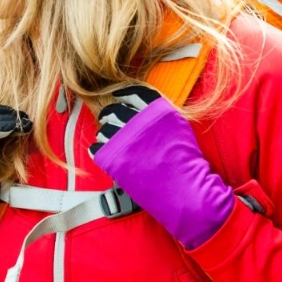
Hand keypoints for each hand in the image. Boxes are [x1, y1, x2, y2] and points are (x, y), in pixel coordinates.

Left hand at [90, 85, 234, 249]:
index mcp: (156, 110)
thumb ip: (159, 113)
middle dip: (110, 114)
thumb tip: (139, 107)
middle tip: (110, 120)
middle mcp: (138, 121)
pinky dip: (99, 150)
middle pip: (114, 110)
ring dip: (106, 134)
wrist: (185, 188)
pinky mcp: (113, 159)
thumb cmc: (186, 160)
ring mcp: (124, 140)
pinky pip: (96, 148)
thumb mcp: (178, 126)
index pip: (133, 93)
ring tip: (112, 142)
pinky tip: (108, 154)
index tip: (118, 96)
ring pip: (103, 130)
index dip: (123, 94)